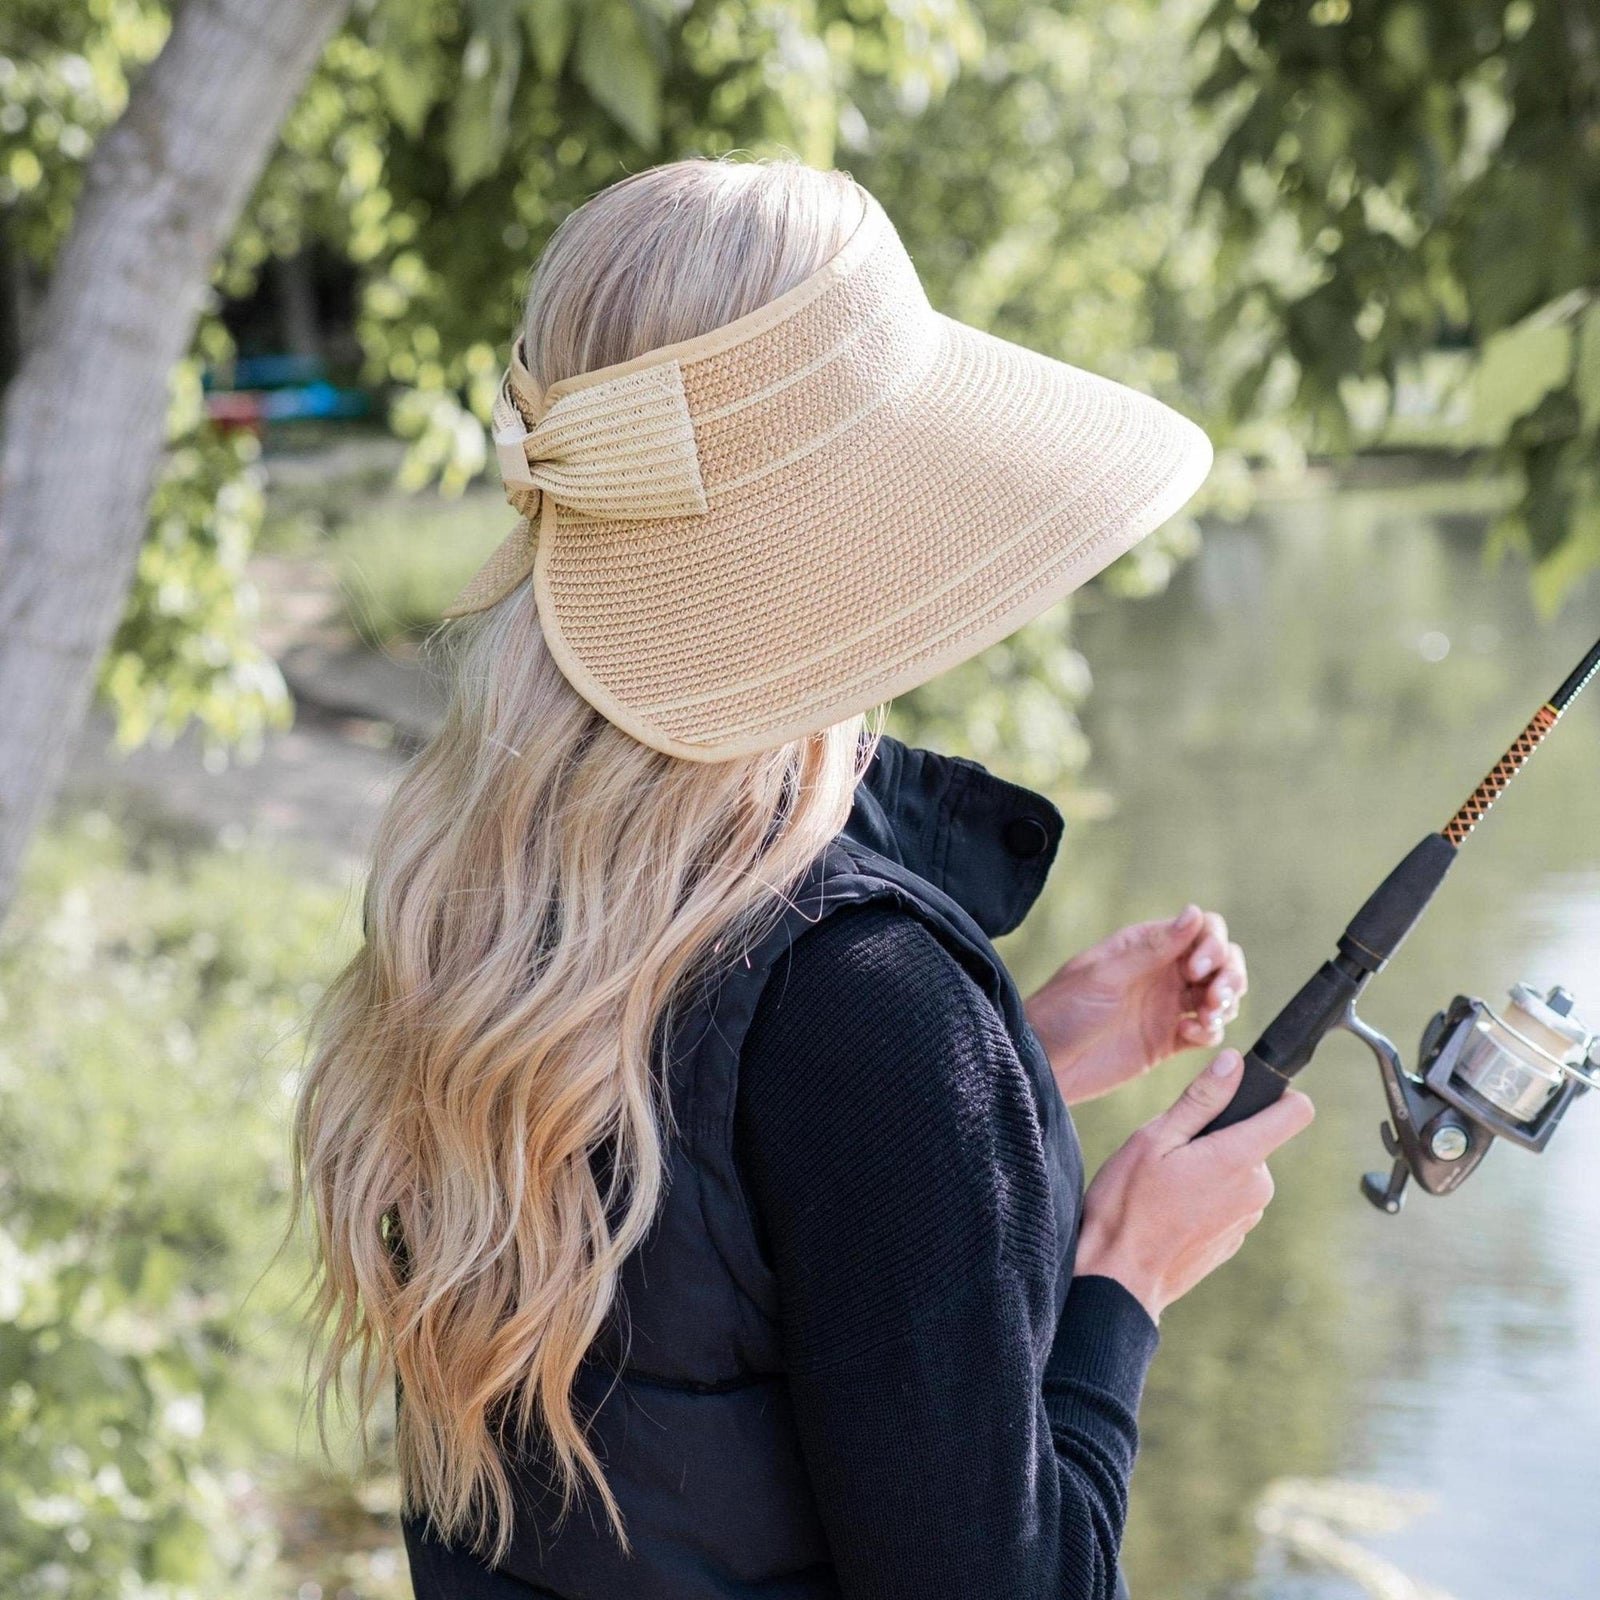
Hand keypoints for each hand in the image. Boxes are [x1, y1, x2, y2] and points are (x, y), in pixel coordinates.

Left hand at [1024, 904, 1246, 1104]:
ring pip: (1219, 995)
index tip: (1198, 969)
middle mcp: (1162, 972)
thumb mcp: (1104, 977)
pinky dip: (1211, 1031)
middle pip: (1219, 961)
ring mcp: (1166, 1007)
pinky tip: (1192, 1035)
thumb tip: (1194, 912)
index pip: (1201, 930)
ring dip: (1226, 1002)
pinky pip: (1206, 1031)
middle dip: (1229, 975)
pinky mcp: (1167, 1041)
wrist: (1042, 1064)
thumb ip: (1152, 948)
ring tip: (1209, 1016)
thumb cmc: (1061, 1011)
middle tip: (1215, 998)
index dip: (1212, 944)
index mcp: (1145, 947)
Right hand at [1072, 1049, 1314, 1322]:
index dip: (1277, 1093)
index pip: (1296, 1112)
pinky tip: (1170, 1208)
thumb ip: (1200, 1100)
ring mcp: (1248, 1217)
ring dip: (1210, 1166)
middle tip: (1172, 1151)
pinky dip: (1206, 1194)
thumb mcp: (1154, 1140)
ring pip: (1239, 1169)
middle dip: (1219, 1134)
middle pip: (1255, 1138)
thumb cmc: (1127, 1206)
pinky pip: (1229, 1198)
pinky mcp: (1235, 1238)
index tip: (1244, 1092)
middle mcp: (1256, 1189)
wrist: (1118, 1279)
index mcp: (1238, 1158)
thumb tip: (1234, 1062)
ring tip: (1166, 1183)